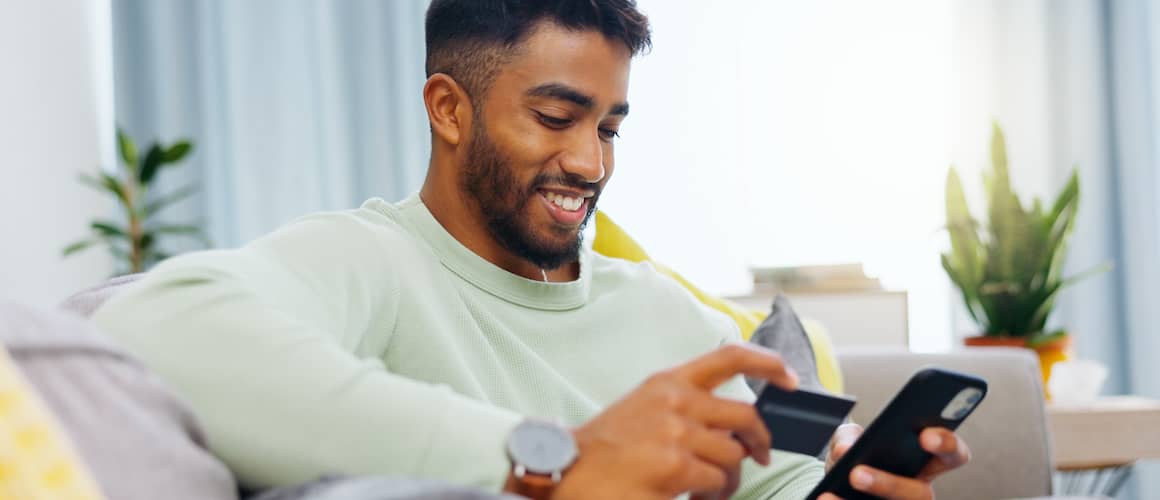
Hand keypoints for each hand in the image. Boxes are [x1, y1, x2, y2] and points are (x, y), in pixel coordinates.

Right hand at [550, 344, 799, 499]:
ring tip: (709, 491)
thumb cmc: (605, 448)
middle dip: (760, 440)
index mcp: (668, 382)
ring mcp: (676, 433)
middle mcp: (675, 401)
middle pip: (745, 415)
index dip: (768, 363)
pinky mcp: (675, 467)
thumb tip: (732, 429)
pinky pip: (716, 483)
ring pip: (734, 455)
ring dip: (730, 480)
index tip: (791, 377)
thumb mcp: (645, 408)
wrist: (567, 472)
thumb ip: (686, 406)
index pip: (729, 357)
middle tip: (760, 457)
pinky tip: (694, 499)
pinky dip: (712, 497)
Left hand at [820, 424, 970, 499]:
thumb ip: (849, 436)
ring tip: (833, 491)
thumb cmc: (853, 458)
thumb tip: (846, 450)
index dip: (947, 444)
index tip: (925, 435)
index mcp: (926, 464)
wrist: (836, 488)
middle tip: (856, 473)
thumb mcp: (849, 441)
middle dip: (889, 484)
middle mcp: (919, 493)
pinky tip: (825, 498)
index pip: (955, 455)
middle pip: (920, 495)